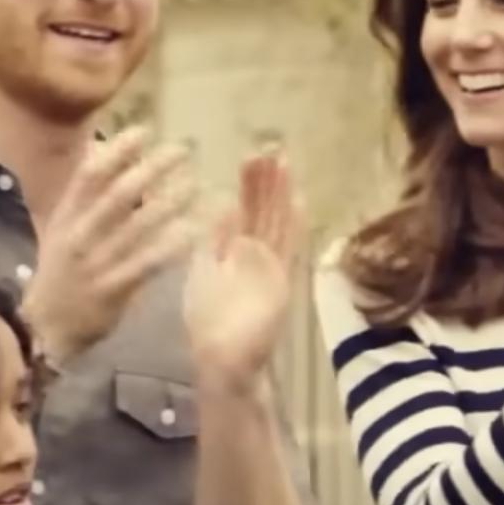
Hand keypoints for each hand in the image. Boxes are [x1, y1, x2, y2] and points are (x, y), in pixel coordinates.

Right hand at [20, 131, 198, 366]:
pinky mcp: (113, 288)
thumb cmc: (62, 267)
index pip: (90, 175)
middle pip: (118, 194)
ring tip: (196, 184)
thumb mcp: (63, 226)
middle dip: (152, 169)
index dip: (117, 151)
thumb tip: (103, 149)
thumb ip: (84, 193)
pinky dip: (171, 246)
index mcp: (67, 214)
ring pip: (137, 227)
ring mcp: (96, 261)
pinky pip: (147, 263)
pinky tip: (194, 232)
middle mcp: (80, 234)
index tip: (145, 131)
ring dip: (170, 203)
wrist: (48, 323)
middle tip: (183, 150)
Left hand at [182, 148, 301, 392]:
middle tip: (272, 147)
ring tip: (285, 163)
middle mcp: (256, 255)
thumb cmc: (208, 322)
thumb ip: (214, 241)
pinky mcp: (280, 281)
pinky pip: (287, 248)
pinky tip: (299, 202)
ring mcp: (271, 267)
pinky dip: (294, 226)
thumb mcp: (203, 271)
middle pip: (265, 211)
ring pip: (276, 223)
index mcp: (235, 252)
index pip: (246, 210)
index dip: (251, 185)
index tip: (253, 157)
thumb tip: (222, 205)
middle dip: (268, 181)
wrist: (222, 357)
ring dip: (281, 195)